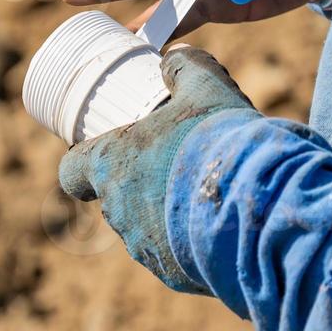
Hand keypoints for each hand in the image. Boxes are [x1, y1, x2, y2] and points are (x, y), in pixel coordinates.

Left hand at [59, 46, 256, 292]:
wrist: (260, 204)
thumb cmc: (221, 141)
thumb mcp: (207, 88)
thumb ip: (187, 68)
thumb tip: (175, 56)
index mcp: (111, 166)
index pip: (71, 172)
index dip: (82, 164)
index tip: (100, 156)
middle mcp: (118, 211)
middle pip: (115, 199)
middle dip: (139, 185)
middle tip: (173, 168)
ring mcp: (143, 247)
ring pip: (146, 229)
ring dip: (166, 215)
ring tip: (205, 198)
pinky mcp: (172, 273)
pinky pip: (175, 257)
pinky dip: (190, 244)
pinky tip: (219, 230)